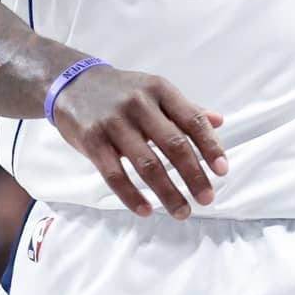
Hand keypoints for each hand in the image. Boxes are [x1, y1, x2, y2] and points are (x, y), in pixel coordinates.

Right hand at [51, 67, 227, 218]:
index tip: (222, 170)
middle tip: (207, 197)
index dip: (211, 147)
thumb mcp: (154, 90)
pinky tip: (146, 210)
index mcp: (159, 89)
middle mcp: (139, 103)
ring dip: (168, 193)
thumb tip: (219, 121)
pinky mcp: (92, 140)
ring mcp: (114, 122)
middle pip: (174, 145)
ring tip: (182, 211)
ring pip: (147, 164)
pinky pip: (115, 174)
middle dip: (194, 176)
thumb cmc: (120, 90)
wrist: (71, 83)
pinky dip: (132, 196)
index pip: (192, 120)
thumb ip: (185, 108)